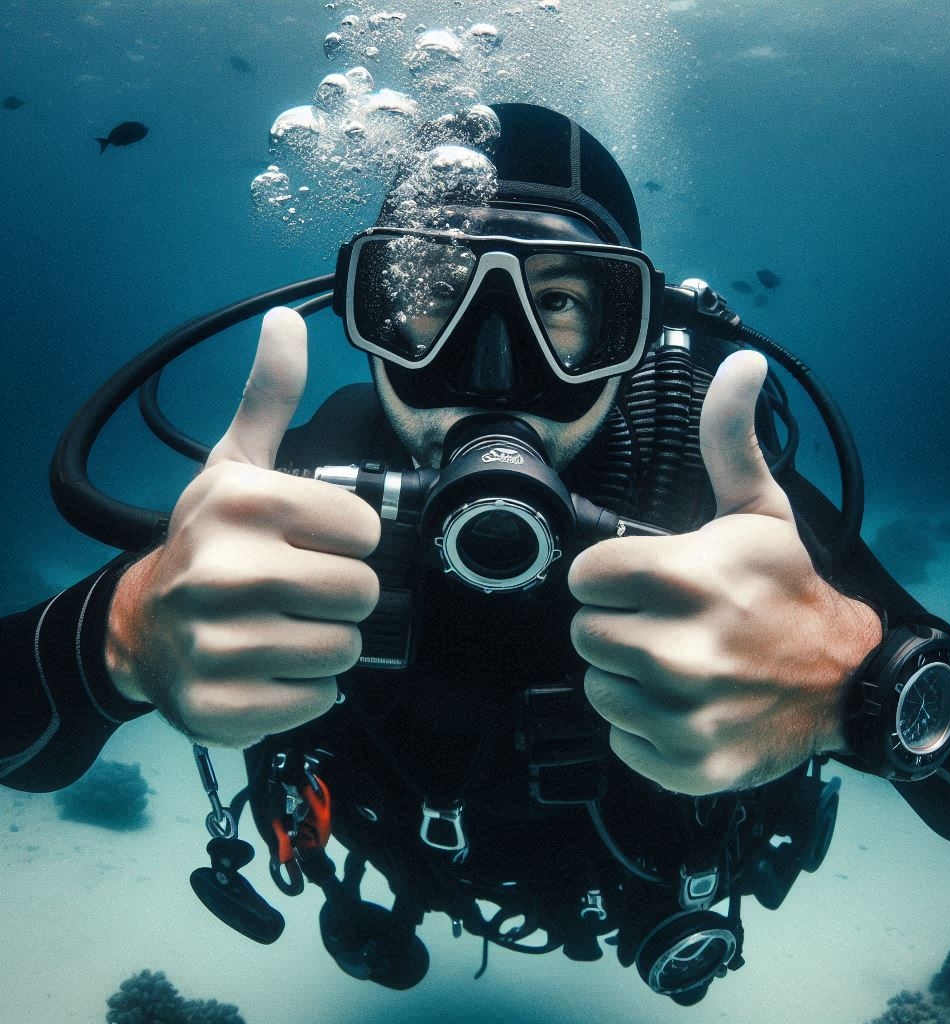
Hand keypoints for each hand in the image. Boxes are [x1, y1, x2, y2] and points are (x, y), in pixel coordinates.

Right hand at [105, 307, 380, 746]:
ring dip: (327, 641)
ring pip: (345, 650)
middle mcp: (225, 571)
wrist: (139, 623)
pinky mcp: (219, 708)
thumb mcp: (233, 465)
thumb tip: (284, 319)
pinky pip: (317, 701)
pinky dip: (304, 689)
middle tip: (302, 589)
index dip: (351, 539)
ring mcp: (217, 646)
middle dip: (343, 593)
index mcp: (240, 502)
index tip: (316, 541)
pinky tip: (268, 665)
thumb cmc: (208, 541)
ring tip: (285, 625)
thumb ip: (269, 396)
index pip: (366, 530)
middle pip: (362, 593)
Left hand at [568, 350, 880, 793]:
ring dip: (628, 675)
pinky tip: (686, 706)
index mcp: (684, 579)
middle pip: (584, 633)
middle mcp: (679, 650)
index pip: (584, 576)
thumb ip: (731, 436)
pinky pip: (621, 740)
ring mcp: (684, 714)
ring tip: (677, 662)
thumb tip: (742, 361)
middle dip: (617, 623)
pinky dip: (646, 727)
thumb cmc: (788, 589)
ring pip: (598, 687)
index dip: (609, 575)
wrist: (846, 680)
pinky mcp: (687, 763)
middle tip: (665, 622)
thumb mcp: (760, 509)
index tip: (642, 580)